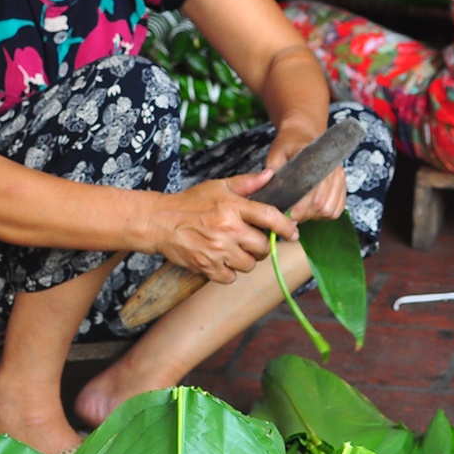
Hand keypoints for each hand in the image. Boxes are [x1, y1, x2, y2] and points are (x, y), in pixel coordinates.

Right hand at [148, 171, 299, 283]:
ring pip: (250, 264)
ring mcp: (218, 250)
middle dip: (262, 245)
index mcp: (233, 207)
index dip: (287, 227)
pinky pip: (231, 277)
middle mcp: (228, 229)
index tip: (293, 233)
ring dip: (246, 260)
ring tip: (234, 250)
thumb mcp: (219, 186)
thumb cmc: (190, 203)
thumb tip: (271, 176)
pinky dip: (229, 272)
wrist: (160, 222)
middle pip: (263, 247)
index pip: (270, 217)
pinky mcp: (207, 266)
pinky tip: (222, 260)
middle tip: (252, 240)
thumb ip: (247, 183)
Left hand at [266, 119, 347, 222]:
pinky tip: (312, 210)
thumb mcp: (275, 155)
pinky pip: (337, 209)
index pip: (312, 191)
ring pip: (330, 209)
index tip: (289, 215)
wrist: (302, 136)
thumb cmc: (288, 147)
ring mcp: (340, 177)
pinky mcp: (342, 185)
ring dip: (314, 215)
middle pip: (321, 204)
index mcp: (316, 160)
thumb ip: (272, 171)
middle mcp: (332, 168)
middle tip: (290, 215)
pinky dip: (325, 214)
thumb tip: (271, 191)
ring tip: (301, 211)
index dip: (300, 207)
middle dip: (305, 214)